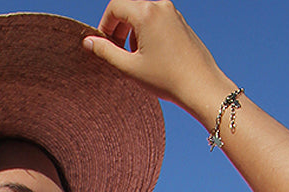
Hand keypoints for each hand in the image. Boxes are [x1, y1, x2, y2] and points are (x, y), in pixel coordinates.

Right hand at [85, 0, 228, 113]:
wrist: (201, 86)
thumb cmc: (167, 79)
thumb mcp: (130, 67)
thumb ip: (106, 52)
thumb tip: (88, 42)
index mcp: (146, 13)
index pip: (115, 7)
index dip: (104, 26)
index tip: (104, 45)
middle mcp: (160, 6)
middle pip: (128, 7)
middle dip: (118, 28)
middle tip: (116, 52)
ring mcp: (173, 12)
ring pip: (142, 13)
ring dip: (132, 31)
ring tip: (134, 56)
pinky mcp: (180, 22)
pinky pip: (156, 19)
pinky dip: (146, 32)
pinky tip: (150, 56)